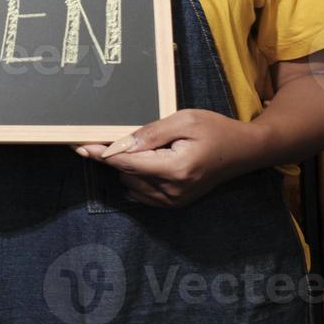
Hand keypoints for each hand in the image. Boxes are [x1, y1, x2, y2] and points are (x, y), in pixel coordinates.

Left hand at [75, 108, 265, 207]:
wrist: (244, 151)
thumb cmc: (215, 130)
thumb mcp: (183, 120)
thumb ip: (150, 133)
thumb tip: (119, 145)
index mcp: (175, 169)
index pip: (127, 163)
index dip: (101, 153)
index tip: (79, 146)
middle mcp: (172, 191)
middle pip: (125, 174)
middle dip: (119, 155)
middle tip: (128, 136)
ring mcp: (174, 201)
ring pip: (131, 184)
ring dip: (131, 166)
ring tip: (156, 147)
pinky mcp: (175, 203)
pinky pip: (141, 192)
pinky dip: (138, 177)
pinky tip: (152, 161)